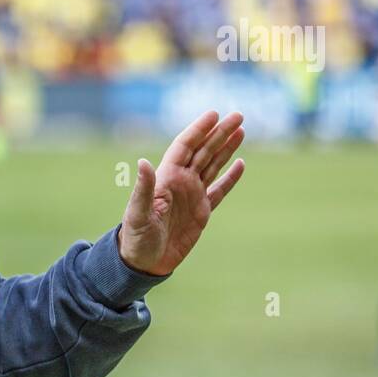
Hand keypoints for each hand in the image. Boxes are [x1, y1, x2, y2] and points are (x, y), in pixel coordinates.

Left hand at [118, 111, 245, 276]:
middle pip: (204, 151)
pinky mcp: (201, 211)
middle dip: (220, 133)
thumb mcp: (138, 213)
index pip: (185, 146)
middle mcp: (180, 182)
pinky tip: (241, 163)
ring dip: (227, 148)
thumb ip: (143, 188)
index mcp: (166, 178)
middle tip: (238, 115)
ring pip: (213, 165)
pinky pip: (219, 190)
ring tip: (241, 130)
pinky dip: (230, 178)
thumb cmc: (136, 237)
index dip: (199, 130)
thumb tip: (143, 162)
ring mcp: (192, 195)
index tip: (214, 114)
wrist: (144, 262)